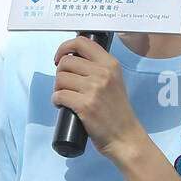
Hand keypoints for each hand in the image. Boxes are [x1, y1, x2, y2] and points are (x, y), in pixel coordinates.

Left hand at [51, 36, 146, 164]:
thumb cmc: (116, 112)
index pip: (81, 43)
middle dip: (59, 74)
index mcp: (110, 64)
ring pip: (60, 79)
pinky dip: (56, 101)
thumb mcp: (114, 81)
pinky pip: (58, 95)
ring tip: (65, 98)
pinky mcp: (85, 105)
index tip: (58, 58)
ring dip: (57, 89)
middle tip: (65, 87)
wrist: (124, 137)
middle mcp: (103, 73)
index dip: (64, 48)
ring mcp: (94, 89)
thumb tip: (71, 61)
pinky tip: (63, 106)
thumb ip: (98, 68)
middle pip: (65, 62)